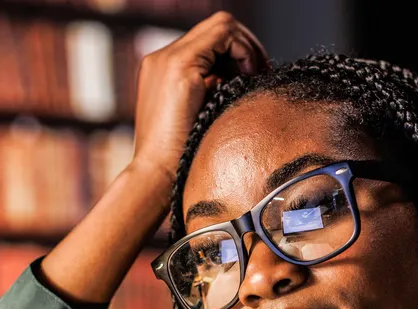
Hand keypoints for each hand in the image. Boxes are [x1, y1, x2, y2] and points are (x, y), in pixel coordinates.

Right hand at [131, 12, 268, 182]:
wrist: (156, 176)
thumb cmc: (179, 158)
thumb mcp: (199, 116)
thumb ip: (212, 91)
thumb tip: (243, 77)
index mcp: (163, 69)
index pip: (209, 42)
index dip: (237, 53)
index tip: (254, 77)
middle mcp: (161, 57)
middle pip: (216, 27)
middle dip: (246, 46)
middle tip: (262, 73)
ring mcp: (168, 59)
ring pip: (221, 24)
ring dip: (246, 46)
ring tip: (256, 75)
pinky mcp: (180, 66)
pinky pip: (223, 34)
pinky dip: (243, 50)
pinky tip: (249, 76)